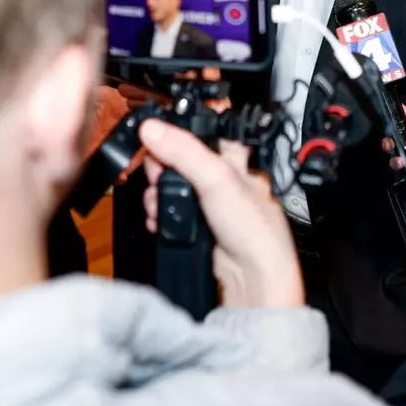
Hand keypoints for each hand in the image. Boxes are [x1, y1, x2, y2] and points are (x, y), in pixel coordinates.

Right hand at [141, 118, 303, 308]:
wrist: (253, 275)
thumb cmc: (253, 226)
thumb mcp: (216, 178)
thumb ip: (183, 151)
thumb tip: (152, 129)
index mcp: (230, 155)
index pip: (194, 133)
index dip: (171, 137)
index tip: (154, 142)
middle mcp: (218, 175)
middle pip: (175, 161)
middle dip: (159, 171)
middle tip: (157, 178)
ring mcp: (205, 200)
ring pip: (168, 187)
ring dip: (155, 196)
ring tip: (157, 205)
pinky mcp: (195, 223)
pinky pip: (167, 211)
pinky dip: (158, 215)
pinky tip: (158, 220)